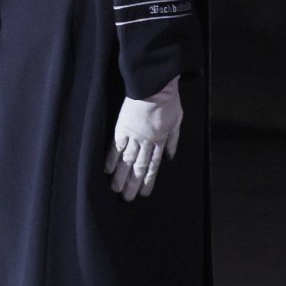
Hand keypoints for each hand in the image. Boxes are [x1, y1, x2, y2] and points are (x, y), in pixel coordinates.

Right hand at [105, 76, 183, 200]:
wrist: (154, 86)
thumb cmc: (168, 101)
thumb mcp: (177, 121)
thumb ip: (173, 140)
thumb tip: (169, 157)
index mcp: (160, 141)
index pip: (153, 165)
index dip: (148, 180)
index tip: (144, 193)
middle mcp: (146, 142)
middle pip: (138, 167)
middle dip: (133, 184)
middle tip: (127, 198)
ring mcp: (133, 135)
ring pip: (126, 160)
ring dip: (121, 176)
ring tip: (116, 190)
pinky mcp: (122, 127)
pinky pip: (116, 146)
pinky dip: (111, 159)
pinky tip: (108, 170)